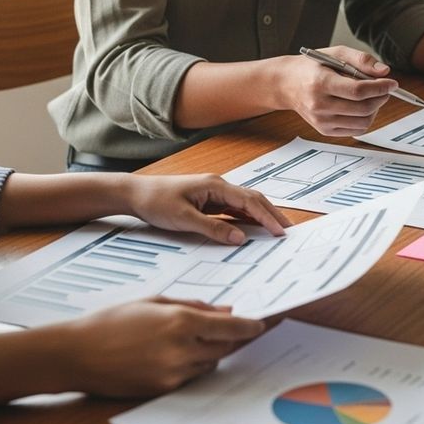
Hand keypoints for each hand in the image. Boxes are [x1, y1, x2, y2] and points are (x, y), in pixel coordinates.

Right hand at [59, 297, 264, 396]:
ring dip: (210, 352)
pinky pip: (191, 377)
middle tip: (234, 329)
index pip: (230, 327)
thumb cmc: (112, 322)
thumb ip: (192, 305)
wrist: (76, 354)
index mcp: (180, 321)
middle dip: (230, 338)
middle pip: (225, 347)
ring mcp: (173, 372)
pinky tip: (174, 354)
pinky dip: (192, 366)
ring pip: (210, 364)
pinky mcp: (164, 389)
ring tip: (190, 340)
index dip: (250, 326)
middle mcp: (181, 348)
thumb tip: (223, 310)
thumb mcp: (154, 303)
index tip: (261, 323)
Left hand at [127, 174, 290, 243]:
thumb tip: (239, 238)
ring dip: (261, 217)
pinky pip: (233, 210)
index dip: (267, 217)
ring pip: (245, 205)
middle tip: (288, 231)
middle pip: (253, 200)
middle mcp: (218, 186)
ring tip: (276, 231)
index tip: (280, 232)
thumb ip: (213, 228)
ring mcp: (214, 194)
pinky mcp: (208, 202)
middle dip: (272, 215)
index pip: (249, 201)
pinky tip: (253, 229)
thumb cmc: (156, 202)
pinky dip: (246, 219)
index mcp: (215, 185)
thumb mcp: (184, 219)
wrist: (135, 194)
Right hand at [276, 46, 394, 136]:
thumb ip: (361, 60)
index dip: (380, 87)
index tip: (392, 83)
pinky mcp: (324, 130)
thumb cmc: (312, 67)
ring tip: (372, 97)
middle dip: (381, 98)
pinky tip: (362, 107)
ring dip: (375, 109)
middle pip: (363, 108)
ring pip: (362, 122)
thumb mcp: (335, 54)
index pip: (358, 91)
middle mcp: (319, 105)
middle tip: (385, 89)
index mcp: (320, 83)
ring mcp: (321, 121)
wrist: (287, 84)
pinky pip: (355, 130)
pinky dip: (365, 119)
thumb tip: (384, 71)